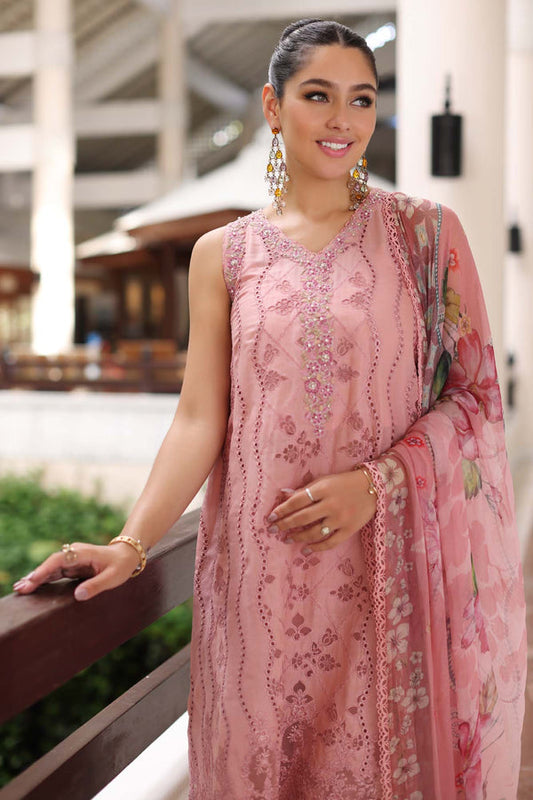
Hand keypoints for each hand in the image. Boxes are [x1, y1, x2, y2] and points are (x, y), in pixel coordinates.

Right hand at [12, 541, 140, 600]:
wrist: (126, 554)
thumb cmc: (121, 565)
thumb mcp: (113, 577)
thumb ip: (96, 585)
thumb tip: (79, 595)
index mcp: (83, 553)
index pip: (59, 560)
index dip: (45, 569)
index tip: (33, 579)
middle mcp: (74, 554)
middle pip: (50, 564)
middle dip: (35, 576)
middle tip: (20, 589)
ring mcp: (72, 560)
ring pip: (50, 568)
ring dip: (36, 578)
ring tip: (20, 589)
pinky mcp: (72, 566)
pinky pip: (55, 572)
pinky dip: (43, 578)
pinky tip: (32, 585)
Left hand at [266, 469, 376, 553]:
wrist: (373, 488)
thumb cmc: (343, 482)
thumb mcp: (324, 481)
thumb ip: (304, 489)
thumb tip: (282, 494)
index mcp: (323, 489)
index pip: (297, 501)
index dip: (282, 510)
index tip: (270, 517)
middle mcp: (331, 504)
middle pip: (303, 517)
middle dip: (285, 524)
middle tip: (273, 529)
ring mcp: (340, 519)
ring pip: (314, 532)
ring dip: (298, 537)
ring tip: (287, 539)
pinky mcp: (349, 530)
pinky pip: (330, 542)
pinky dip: (316, 548)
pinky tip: (305, 550)